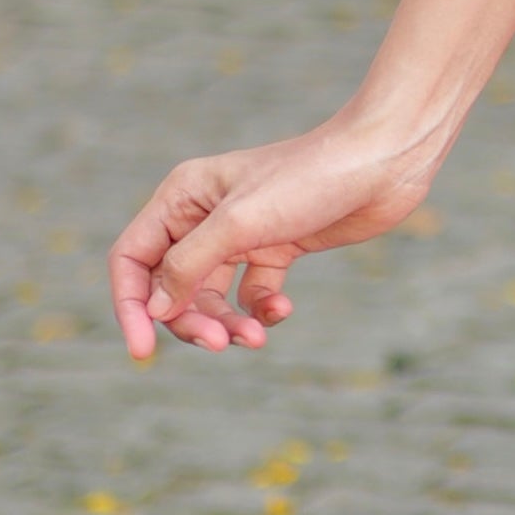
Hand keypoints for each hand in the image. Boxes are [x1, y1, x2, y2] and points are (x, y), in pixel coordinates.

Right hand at [107, 114, 442, 360]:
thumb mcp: (240, 224)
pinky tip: (282, 309)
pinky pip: (252, 294)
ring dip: (228, 323)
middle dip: (192, 320)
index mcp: (182, 197)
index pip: (133, 259)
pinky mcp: (277, 249)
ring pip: (213, 297)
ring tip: (256, 337)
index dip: (131, 306)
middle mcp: (203, 216)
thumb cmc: (309, 180)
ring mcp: (241, 234)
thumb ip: (189, 266)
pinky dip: (262, 309)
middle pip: (172, 287)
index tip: (142, 351)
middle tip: (220, 344)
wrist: (383, 162)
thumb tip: (154, 310)